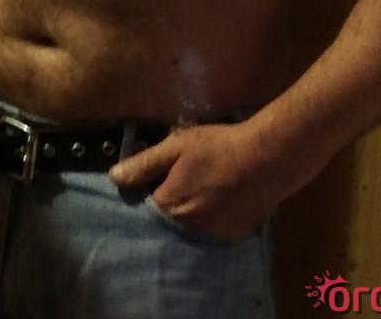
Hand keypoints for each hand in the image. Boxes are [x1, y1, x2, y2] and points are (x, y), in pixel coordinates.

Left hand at [109, 120, 282, 239]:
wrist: (267, 159)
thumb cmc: (218, 147)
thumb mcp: (177, 146)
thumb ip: (144, 163)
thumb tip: (113, 177)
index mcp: (169, 206)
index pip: (147, 203)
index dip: (153, 187)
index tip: (163, 174)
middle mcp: (187, 228)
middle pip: (169, 217)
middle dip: (173, 199)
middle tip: (188, 179)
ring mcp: (212, 235)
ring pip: (192, 224)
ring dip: (194, 210)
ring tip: (206, 187)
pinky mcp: (234, 235)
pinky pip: (214, 229)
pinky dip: (214, 217)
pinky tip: (224, 198)